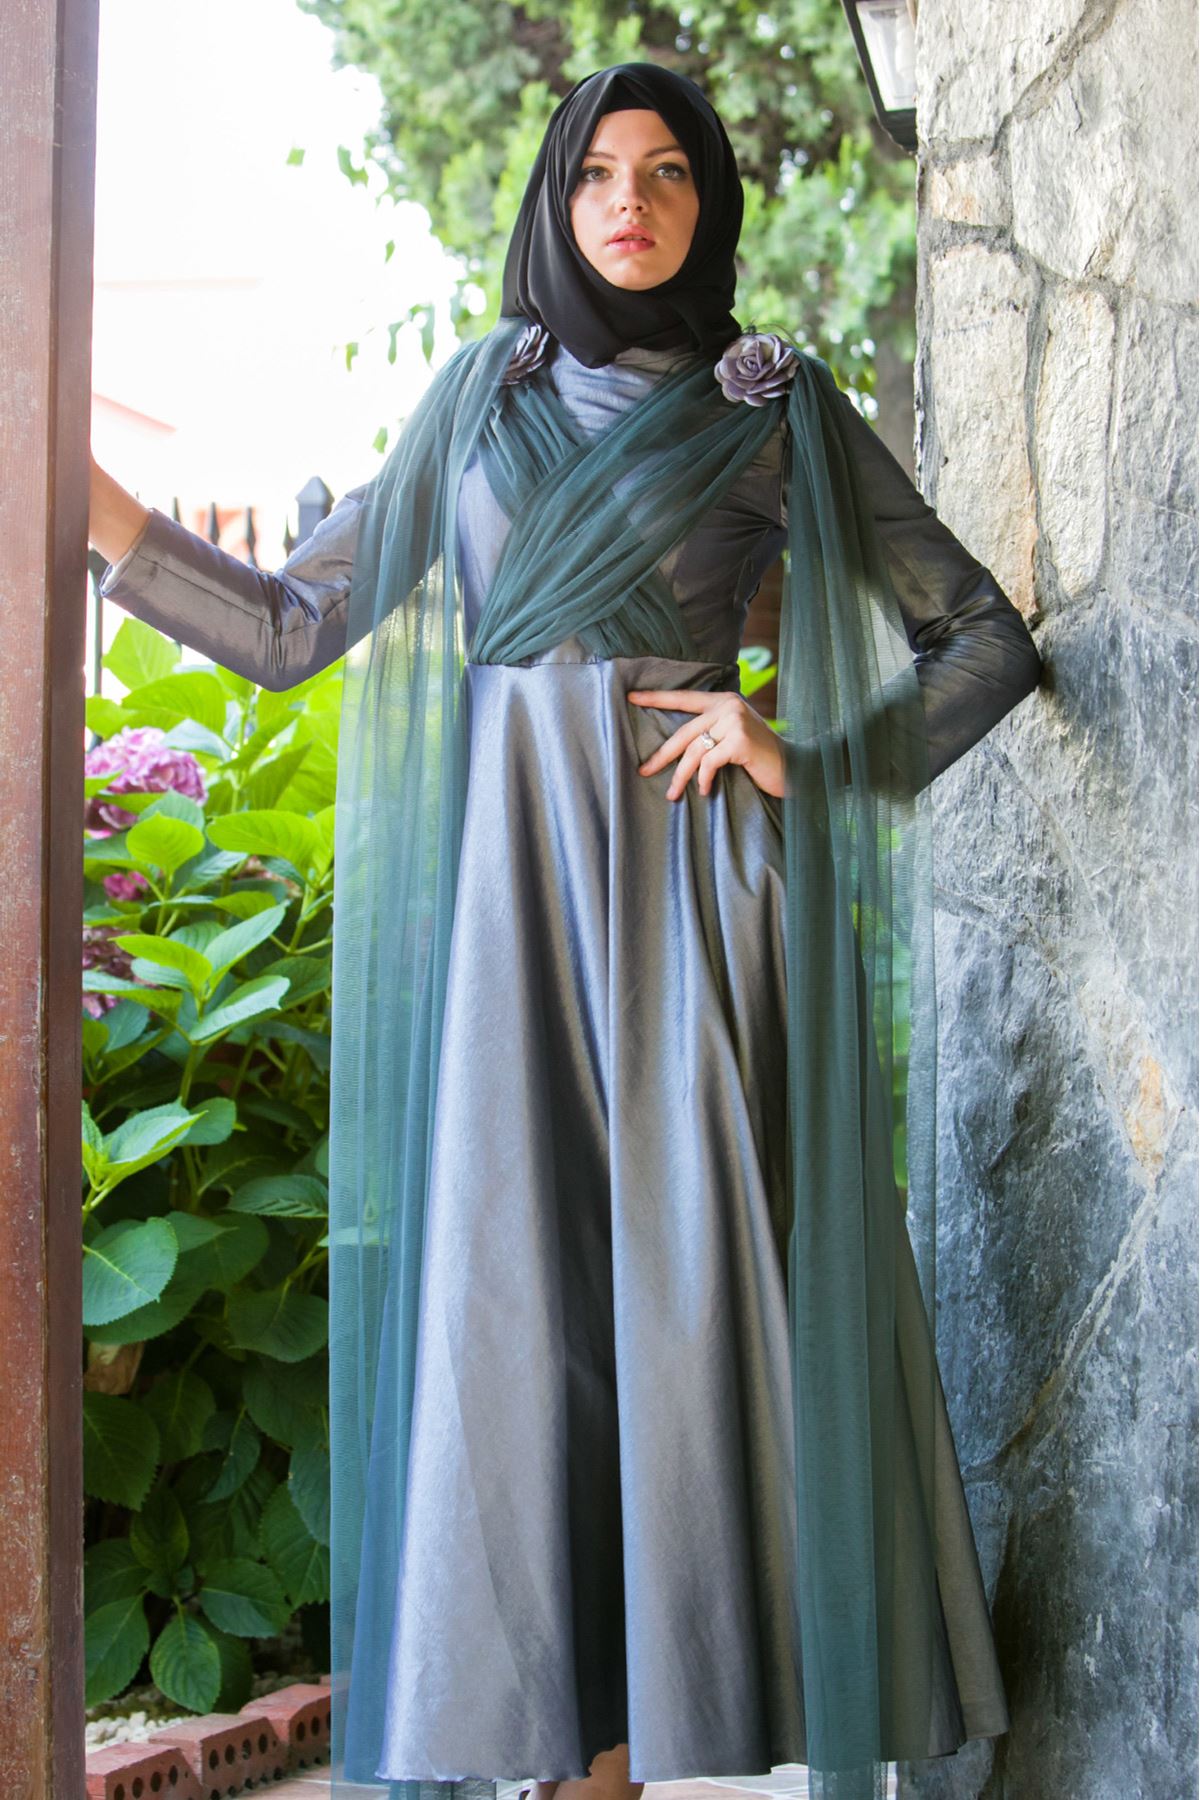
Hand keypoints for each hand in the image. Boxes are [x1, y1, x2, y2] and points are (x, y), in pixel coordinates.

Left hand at [627, 687, 785, 800]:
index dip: (656, 698)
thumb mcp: (735, 737)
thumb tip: (677, 750)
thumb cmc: (761, 757)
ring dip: (681, 777)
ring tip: (672, 795)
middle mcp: (728, 706)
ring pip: (694, 751)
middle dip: (662, 755)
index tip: (631, 697)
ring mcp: (734, 721)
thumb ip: (712, 733)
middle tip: (644, 770)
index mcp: (723, 701)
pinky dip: (704, 780)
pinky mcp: (740, 740)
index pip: (684, 698)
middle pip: (684, 732)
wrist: (797, 767)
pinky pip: (709, 763)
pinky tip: (706, 792)